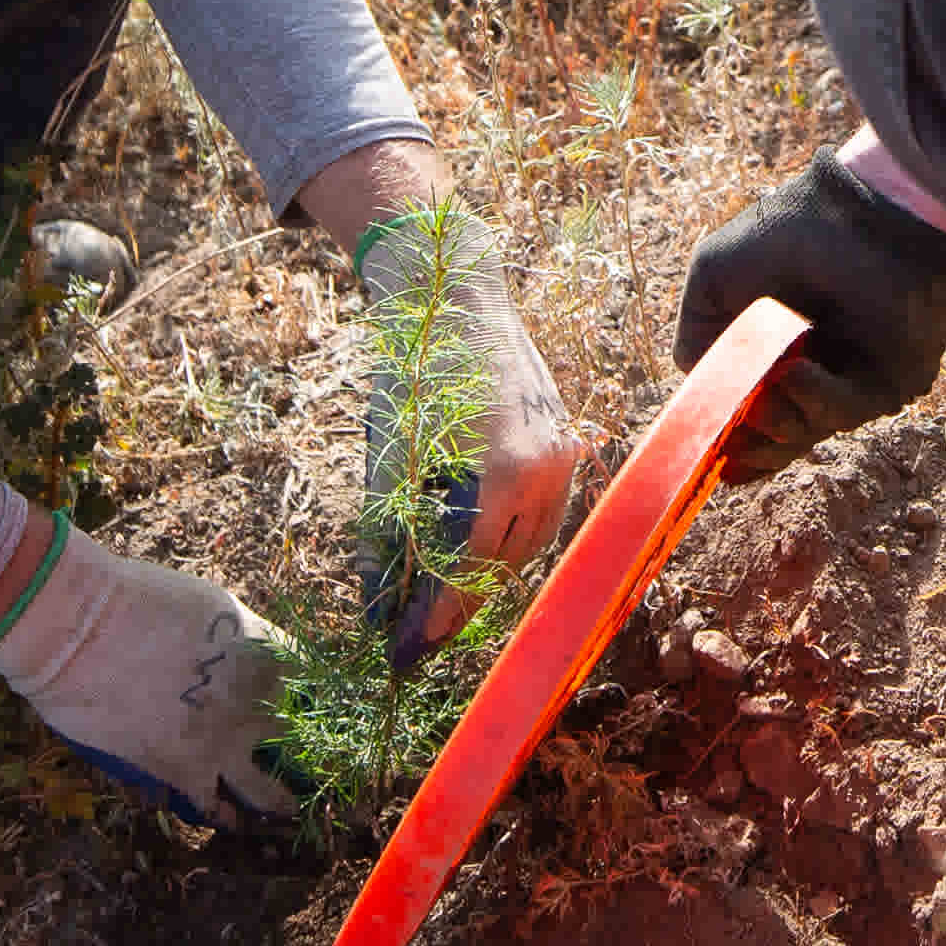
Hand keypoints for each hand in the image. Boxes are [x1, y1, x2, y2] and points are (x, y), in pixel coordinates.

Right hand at [0, 513, 298, 827]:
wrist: (81, 625)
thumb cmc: (134, 598)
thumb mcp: (206, 607)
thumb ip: (233, 640)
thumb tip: (235, 661)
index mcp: (269, 650)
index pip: (317, 683)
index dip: (319, 700)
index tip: (319, 712)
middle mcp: (260, 699)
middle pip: (304, 739)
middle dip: (310, 753)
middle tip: (312, 766)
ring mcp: (227, 740)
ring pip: (270, 791)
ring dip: (280, 802)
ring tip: (288, 811)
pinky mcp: (185, 769)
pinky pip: (214, 805)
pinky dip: (221, 815)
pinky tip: (226, 820)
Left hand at [356, 200, 582, 664]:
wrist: (454, 294)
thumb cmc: (413, 370)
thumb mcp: (390, 457)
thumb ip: (389, 535)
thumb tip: (378, 608)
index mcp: (504, 472)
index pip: (470, 571)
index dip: (434, 618)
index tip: (403, 651)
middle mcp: (548, 468)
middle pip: (505, 566)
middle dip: (458, 601)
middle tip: (414, 627)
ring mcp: (565, 453)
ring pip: (532, 543)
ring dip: (487, 569)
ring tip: (440, 587)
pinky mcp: (567, 440)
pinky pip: (545, 509)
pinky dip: (509, 533)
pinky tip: (474, 540)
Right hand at [677, 148, 945, 484]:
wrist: (867, 210)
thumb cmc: (791, 232)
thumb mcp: (715, 274)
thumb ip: (696, 333)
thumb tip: (697, 387)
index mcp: (770, 351)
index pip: (744, 415)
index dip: (723, 438)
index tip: (705, 447)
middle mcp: (810, 372)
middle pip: (772, 440)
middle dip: (748, 445)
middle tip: (734, 431)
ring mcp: (849, 381)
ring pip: (804, 432)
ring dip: (778, 420)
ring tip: (774, 378)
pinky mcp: (890, 384)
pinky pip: (846, 413)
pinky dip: (815, 399)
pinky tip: (798, 371)